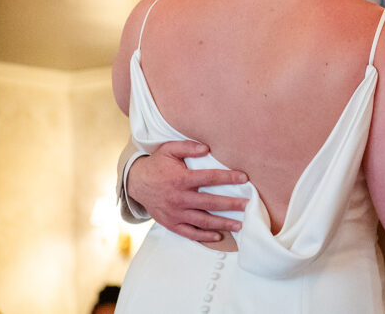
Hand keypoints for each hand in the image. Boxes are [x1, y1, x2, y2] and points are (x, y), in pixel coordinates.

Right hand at [128, 140, 249, 242]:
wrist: (136, 183)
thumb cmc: (158, 164)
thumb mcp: (170, 149)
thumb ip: (188, 147)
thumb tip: (207, 148)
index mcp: (181, 179)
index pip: (209, 178)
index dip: (228, 177)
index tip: (244, 178)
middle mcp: (179, 198)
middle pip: (210, 202)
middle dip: (231, 204)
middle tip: (247, 205)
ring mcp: (175, 213)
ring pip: (202, 221)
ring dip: (222, 223)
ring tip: (239, 224)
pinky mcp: (171, 224)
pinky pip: (189, 233)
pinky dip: (204, 236)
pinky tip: (218, 236)